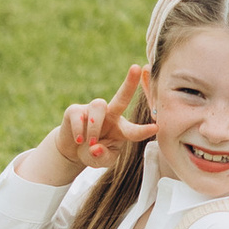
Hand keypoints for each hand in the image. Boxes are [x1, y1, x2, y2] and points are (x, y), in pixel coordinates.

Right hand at [18, 70, 153, 186]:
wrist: (71, 150)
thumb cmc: (93, 153)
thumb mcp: (101, 161)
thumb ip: (102, 157)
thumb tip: (96, 147)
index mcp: (121, 129)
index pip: (134, 130)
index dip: (144, 130)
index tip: (156, 128)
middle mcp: (110, 115)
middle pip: (121, 97)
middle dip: (129, 83)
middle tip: (136, 67)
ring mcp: (92, 110)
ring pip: (98, 107)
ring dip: (95, 127)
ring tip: (91, 142)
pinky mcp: (75, 110)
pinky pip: (79, 116)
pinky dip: (79, 130)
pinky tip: (79, 139)